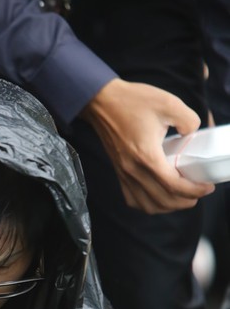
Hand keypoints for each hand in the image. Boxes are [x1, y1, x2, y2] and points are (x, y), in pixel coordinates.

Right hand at [81, 78, 213, 212]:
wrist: (101, 102)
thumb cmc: (131, 102)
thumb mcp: (168, 103)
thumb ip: (188, 120)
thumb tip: (192, 134)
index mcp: (146, 155)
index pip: (173, 185)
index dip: (194, 190)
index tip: (207, 186)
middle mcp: (133, 170)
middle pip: (162, 200)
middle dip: (185, 201)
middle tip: (198, 192)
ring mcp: (124, 174)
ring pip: (148, 205)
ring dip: (168, 206)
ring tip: (181, 197)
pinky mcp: (119, 173)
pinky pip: (133, 200)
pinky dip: (149, 204)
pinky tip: (159, 197)